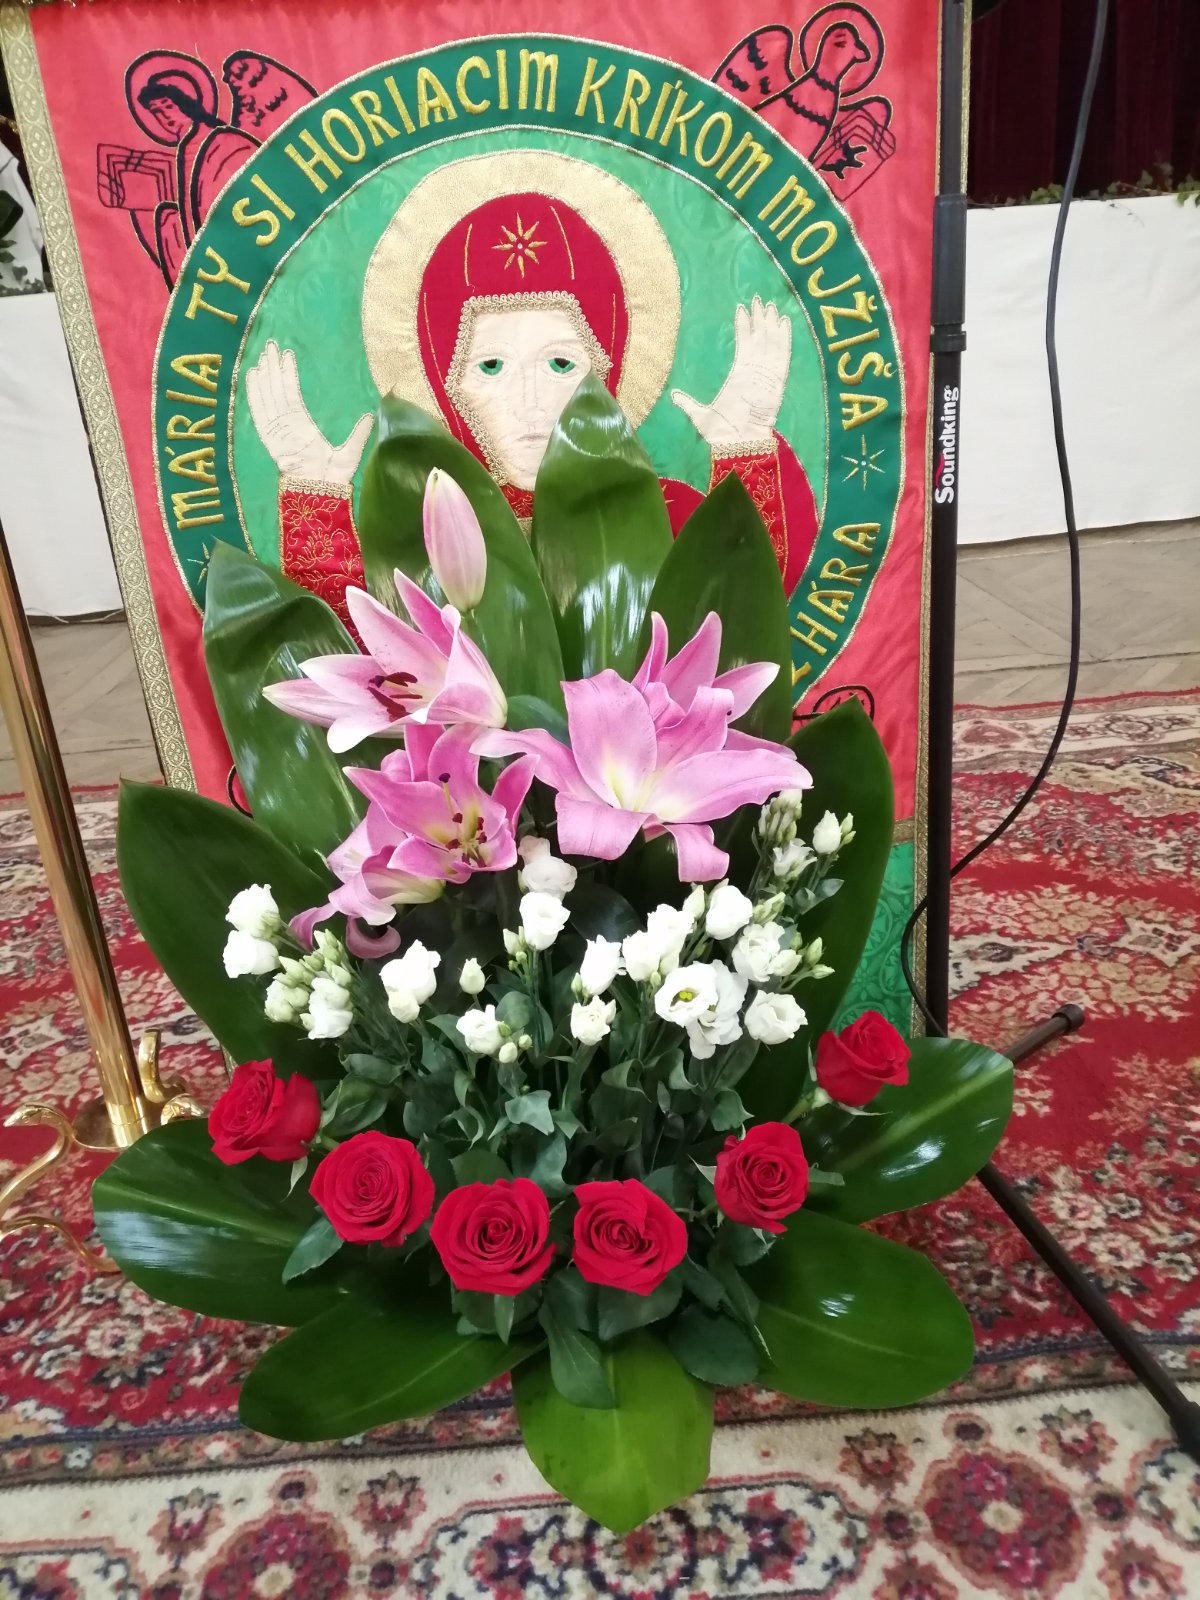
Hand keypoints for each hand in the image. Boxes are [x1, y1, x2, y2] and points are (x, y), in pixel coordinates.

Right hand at [245, 340, 373, 485]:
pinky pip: (260, 412)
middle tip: (269, 345)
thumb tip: (371, 416)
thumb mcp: (350, 452)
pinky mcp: (270, 437)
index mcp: (303, 426)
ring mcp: (278, 430)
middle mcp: (287, 425)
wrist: (320, 491)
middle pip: (276, 391)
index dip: (288, 374)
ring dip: (264, 376)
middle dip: (272, 368)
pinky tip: (252, 376)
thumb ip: (359, 434)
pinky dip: (255, 394)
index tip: (287, 354)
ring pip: (268, 397)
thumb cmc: (334, 477)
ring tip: (262, 355)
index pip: (292, 394)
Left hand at [672, 296, 791, 451]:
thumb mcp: (700, 414)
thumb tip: (673, 396)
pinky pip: (781, 356)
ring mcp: (765, 375)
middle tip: (760, 299)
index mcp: (738, 376)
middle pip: (759, 339)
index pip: (743, 345)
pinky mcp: (775, 381)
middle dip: (760, 319)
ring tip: (771, 305)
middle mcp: (753, 373)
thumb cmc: (720, 433)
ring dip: (772, 324)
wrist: (737, 444)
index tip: (741, 309)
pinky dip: (784, 340)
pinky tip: (784, 323)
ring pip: (771, 343)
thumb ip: (688, 404)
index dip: (743, 327)